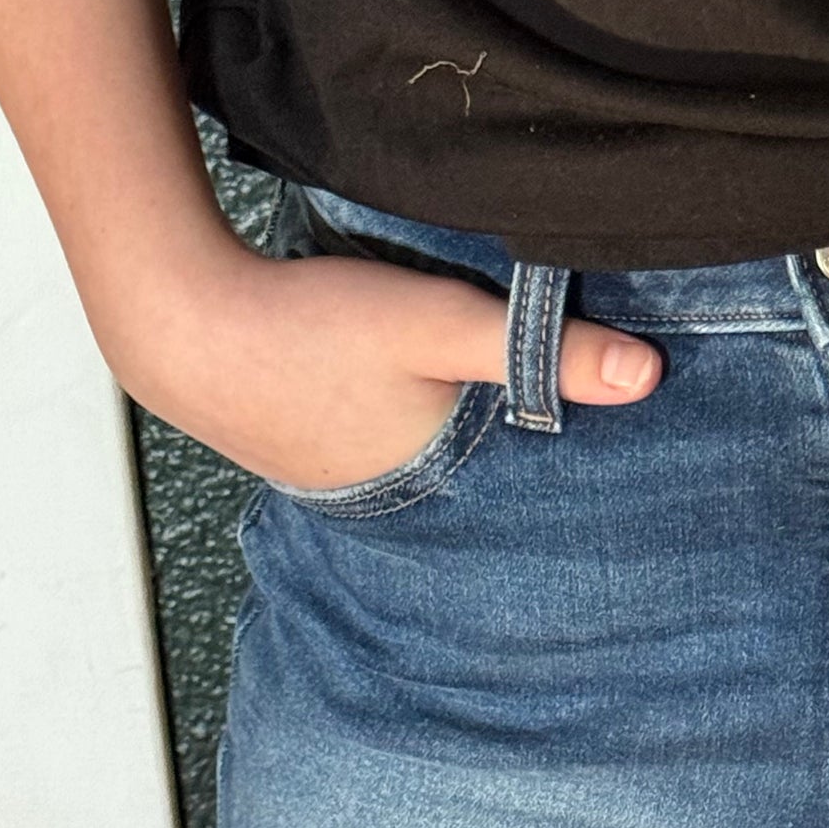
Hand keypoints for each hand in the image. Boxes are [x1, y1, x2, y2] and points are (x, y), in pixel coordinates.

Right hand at [106, 232, 661, 490]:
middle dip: (530, 469)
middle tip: (591, 449)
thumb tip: (648, 376)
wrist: (180, 322)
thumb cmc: (307, 328)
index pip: (531, 501)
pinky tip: (428, 404)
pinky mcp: (319, 452)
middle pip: (488, 485)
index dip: (576, 483)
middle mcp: (396, 505)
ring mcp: (352, 485)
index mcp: (437, 491)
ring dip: (470, 446)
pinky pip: (395, 448)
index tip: (630, 475)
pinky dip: (421, 430)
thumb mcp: (438, 324)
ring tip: (516, 425)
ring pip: (440, 466)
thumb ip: (538, 348)